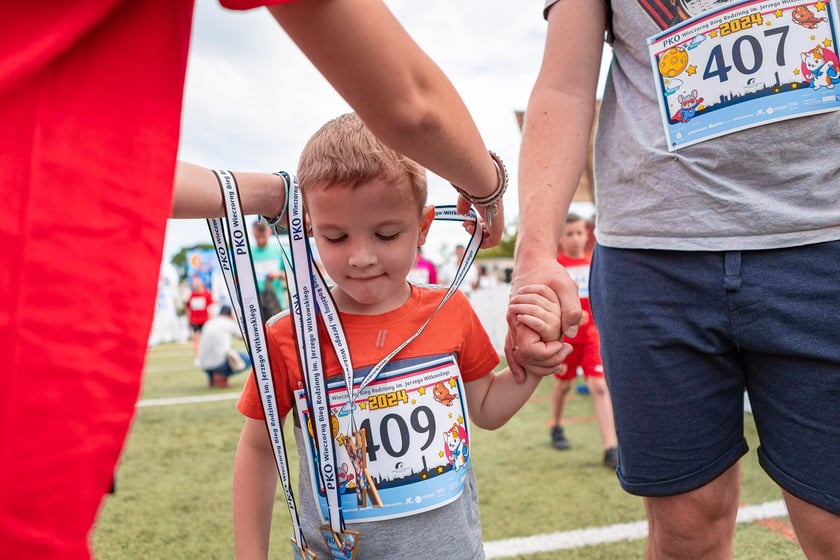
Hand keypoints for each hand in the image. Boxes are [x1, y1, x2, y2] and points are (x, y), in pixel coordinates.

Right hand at [457, 195, 503, 247]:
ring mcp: (498, 223)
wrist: (485, 190)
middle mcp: (496, 216)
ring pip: (488, 235)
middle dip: (474, 228)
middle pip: (487, 229)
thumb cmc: (477, 191)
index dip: (477, 222)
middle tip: (465, 224)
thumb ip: (464, 205)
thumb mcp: (468, 199)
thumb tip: (460, 212)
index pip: (487, 220)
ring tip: (467, 226)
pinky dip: (480, 241)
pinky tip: (471, 230)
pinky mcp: (499, 230)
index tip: (467, 220)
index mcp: (492, 208)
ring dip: (475, 234)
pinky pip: (491, 242)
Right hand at [506, 256, 581, 381]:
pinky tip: (527, 370)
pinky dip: (519, 358)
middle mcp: (513, 320)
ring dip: (526, 365)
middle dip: (536, 365)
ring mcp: (513, 321)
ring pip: (514, 350)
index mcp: (522, 313)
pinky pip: (514, 344)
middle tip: (557, 367)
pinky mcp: (516, 321)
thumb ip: (569, 308)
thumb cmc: (549, 272)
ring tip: (536, 376)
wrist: (533, 260)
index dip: (545, 355)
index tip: (563, 351)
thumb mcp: (565, 286)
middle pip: (519, 353)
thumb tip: (570, 332)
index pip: (527, 347)